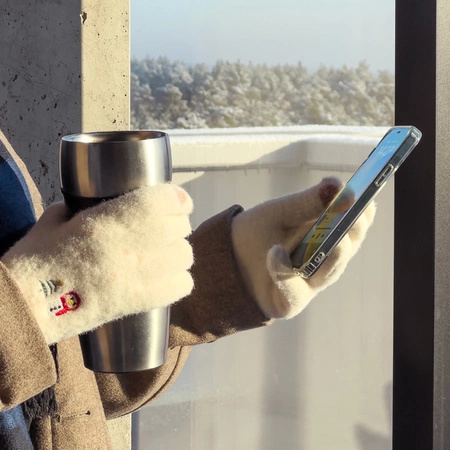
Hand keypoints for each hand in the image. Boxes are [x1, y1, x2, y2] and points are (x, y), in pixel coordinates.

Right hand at [1, 184, 193, 343]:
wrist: (29, 308)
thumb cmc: (37, 262)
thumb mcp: (53, 222)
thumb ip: (75, 208)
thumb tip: (85, 204)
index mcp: (108, 221)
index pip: (161, 200)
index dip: (177, 198)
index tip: (178, 201)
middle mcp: (129, 246)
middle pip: (178, 227)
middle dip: (178, 224)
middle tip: (168, 228)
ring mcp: (138, 276)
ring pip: (184, 255)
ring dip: (180, 252)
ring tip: (168, 254)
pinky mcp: (141, 302)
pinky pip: (182, 285)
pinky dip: (180, 279)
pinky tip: (169, 278)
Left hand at [231, 177, 375, 318]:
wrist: (224, 258)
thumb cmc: (257, 233)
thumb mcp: (281, 212)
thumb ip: (308, 202)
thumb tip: (338, 185)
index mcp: (324, 240)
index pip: (350, 229)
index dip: (362, 217)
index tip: (369, 201)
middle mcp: (322, 264)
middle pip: (344, 252)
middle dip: (353, 235)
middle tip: (359, 218)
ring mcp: (308, 285)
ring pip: (328, 273)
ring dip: (333, 257)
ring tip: (339, 241)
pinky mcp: (290, 302)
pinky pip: (293, 290)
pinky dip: (284, 271)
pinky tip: (275, 252)